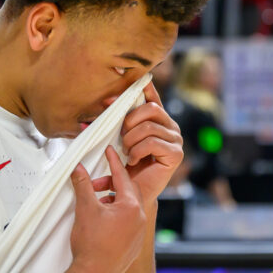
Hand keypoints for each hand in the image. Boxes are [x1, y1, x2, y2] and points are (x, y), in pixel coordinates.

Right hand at [69, 146, 145, 272]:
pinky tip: (103, 220)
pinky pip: (128, 222)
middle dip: (112, 184)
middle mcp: (140, 219)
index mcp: (131, 207)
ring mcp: (138, 233)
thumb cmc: (92, 245)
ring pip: (128, 207)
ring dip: (113, 201)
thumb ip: (83, 185)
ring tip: (96, 203)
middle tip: (97, 183)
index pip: (123, 177)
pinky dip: (117, 216)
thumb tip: (78, 169)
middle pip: (128, 191)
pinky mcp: (133, 244)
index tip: (110, 151)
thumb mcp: (85, 208)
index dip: (114, 162)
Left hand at [120, 81, 183, 201]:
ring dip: (130, 140)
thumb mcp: (115, 141)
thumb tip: (97, 108)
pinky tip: (134, 160)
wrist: (134, 193)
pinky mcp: (176, 154)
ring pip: (149, 127)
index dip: (144, 87)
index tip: (136, 79)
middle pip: (150, 108)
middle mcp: (170, 127)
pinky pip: (152, 143)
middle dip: (129, 121)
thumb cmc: (126, 167)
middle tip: (121, 138)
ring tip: (126, 152)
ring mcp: (175, 140)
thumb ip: (109, 125)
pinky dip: (138, 151)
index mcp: (158, 120)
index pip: (153, 97)